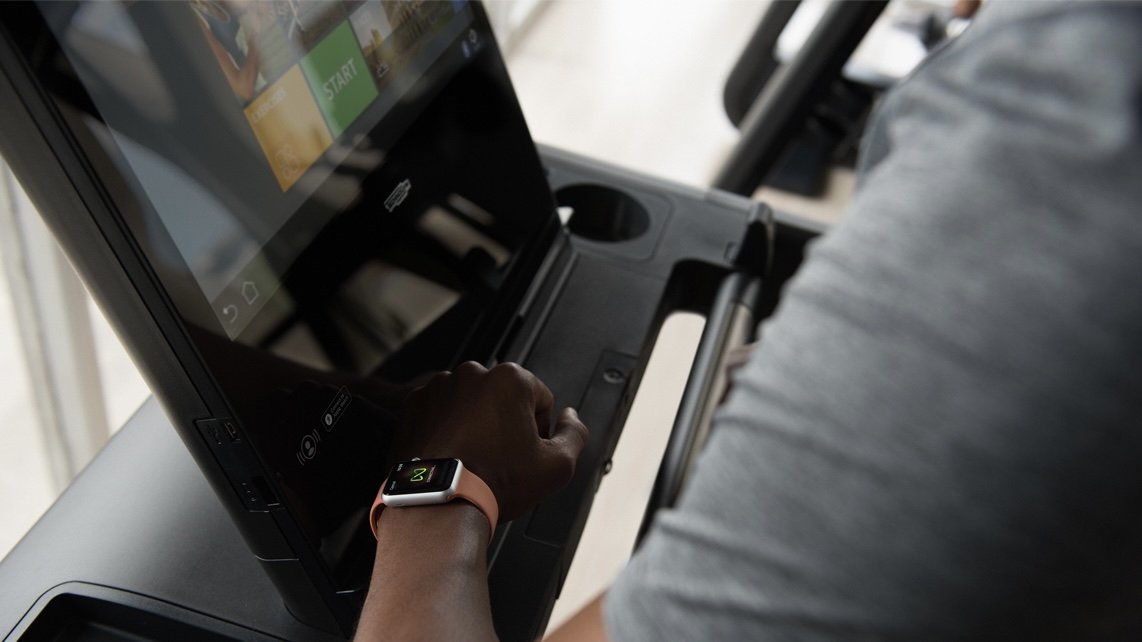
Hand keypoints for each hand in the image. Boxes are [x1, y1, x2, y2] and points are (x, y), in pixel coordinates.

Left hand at [393, 362, 588, 520]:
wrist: (439, 503)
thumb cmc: (493, 482)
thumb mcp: (557, 466)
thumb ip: (575, 434)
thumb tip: (572, 418)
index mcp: (509, 378)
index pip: (541, 399)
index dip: (540, 430)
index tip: (526, 452)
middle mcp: (471, 374)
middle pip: (504, 398)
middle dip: (506, 423)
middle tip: (501, 459)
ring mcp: (439, 387)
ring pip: (471, 403)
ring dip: (476, 424)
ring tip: (474, 458)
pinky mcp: (413, 405)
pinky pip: (440, 412)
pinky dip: (447, 429)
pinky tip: (453, 455)